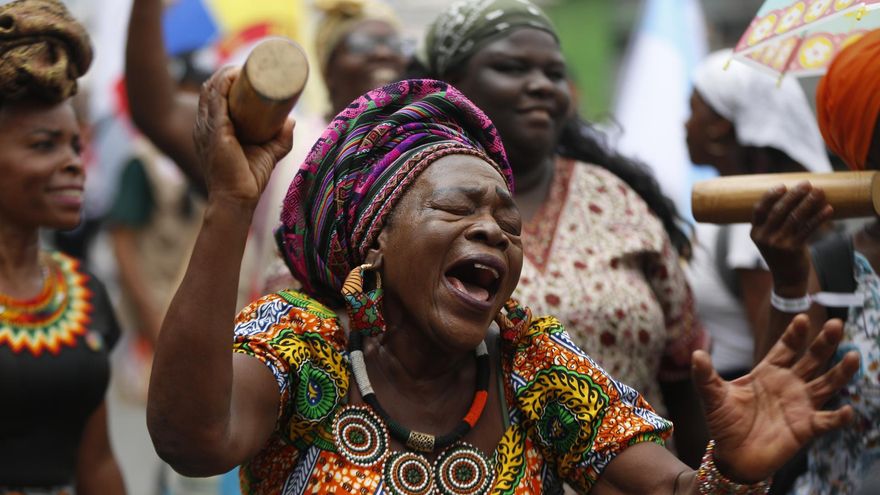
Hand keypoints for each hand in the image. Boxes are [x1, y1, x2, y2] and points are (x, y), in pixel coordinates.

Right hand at [193, 67, 294, 206]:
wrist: (238, 200)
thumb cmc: (248, 180)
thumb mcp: (266, 153)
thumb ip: (279, 139)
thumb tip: (290, 120)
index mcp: (211, 130)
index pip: (212, 96)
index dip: (226, 81)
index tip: (247, 73)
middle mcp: (204, 126)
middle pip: (210, 88)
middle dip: (228, 73)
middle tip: (252, 67)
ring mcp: (206, 128)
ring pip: (212, 89)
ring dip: (226, 74)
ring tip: (246, 68)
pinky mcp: (215, 132)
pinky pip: (216, 99)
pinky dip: (224, 84)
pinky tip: (235, 75)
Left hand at [693, 315, 858, 482]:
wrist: (732, 455)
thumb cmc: (724, 422)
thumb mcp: (712, 396)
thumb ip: (705, 376)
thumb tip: (696, 353)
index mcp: (768, 372)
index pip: (785, 348)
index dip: (794, 334)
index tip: (803, 318)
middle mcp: (789, 385)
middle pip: (811, 360)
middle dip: (824, 343)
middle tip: (837, 325)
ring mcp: (800, 405)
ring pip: (826, 384)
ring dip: (841, 371)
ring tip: (853, 356)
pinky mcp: (805, 428)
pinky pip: (826, 421)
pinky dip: (837, 417)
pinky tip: (846, 410)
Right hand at [750, 182, 832, 288]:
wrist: (787, 279)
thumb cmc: (780, 254)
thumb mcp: (770, 238)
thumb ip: (774, 221)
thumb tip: (791, 195)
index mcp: (755, 232)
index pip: (760, 209)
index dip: (770, 196)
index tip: (783, 185)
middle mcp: (764, 237)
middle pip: (779, 210)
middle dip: (794, 195)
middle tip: (806, 184)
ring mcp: (778, 244)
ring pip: (795, 217)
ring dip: (809, 202)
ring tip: (819, 192)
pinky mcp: (793, 249)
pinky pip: (808, 229)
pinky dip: (819, 217)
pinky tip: (828, 209)